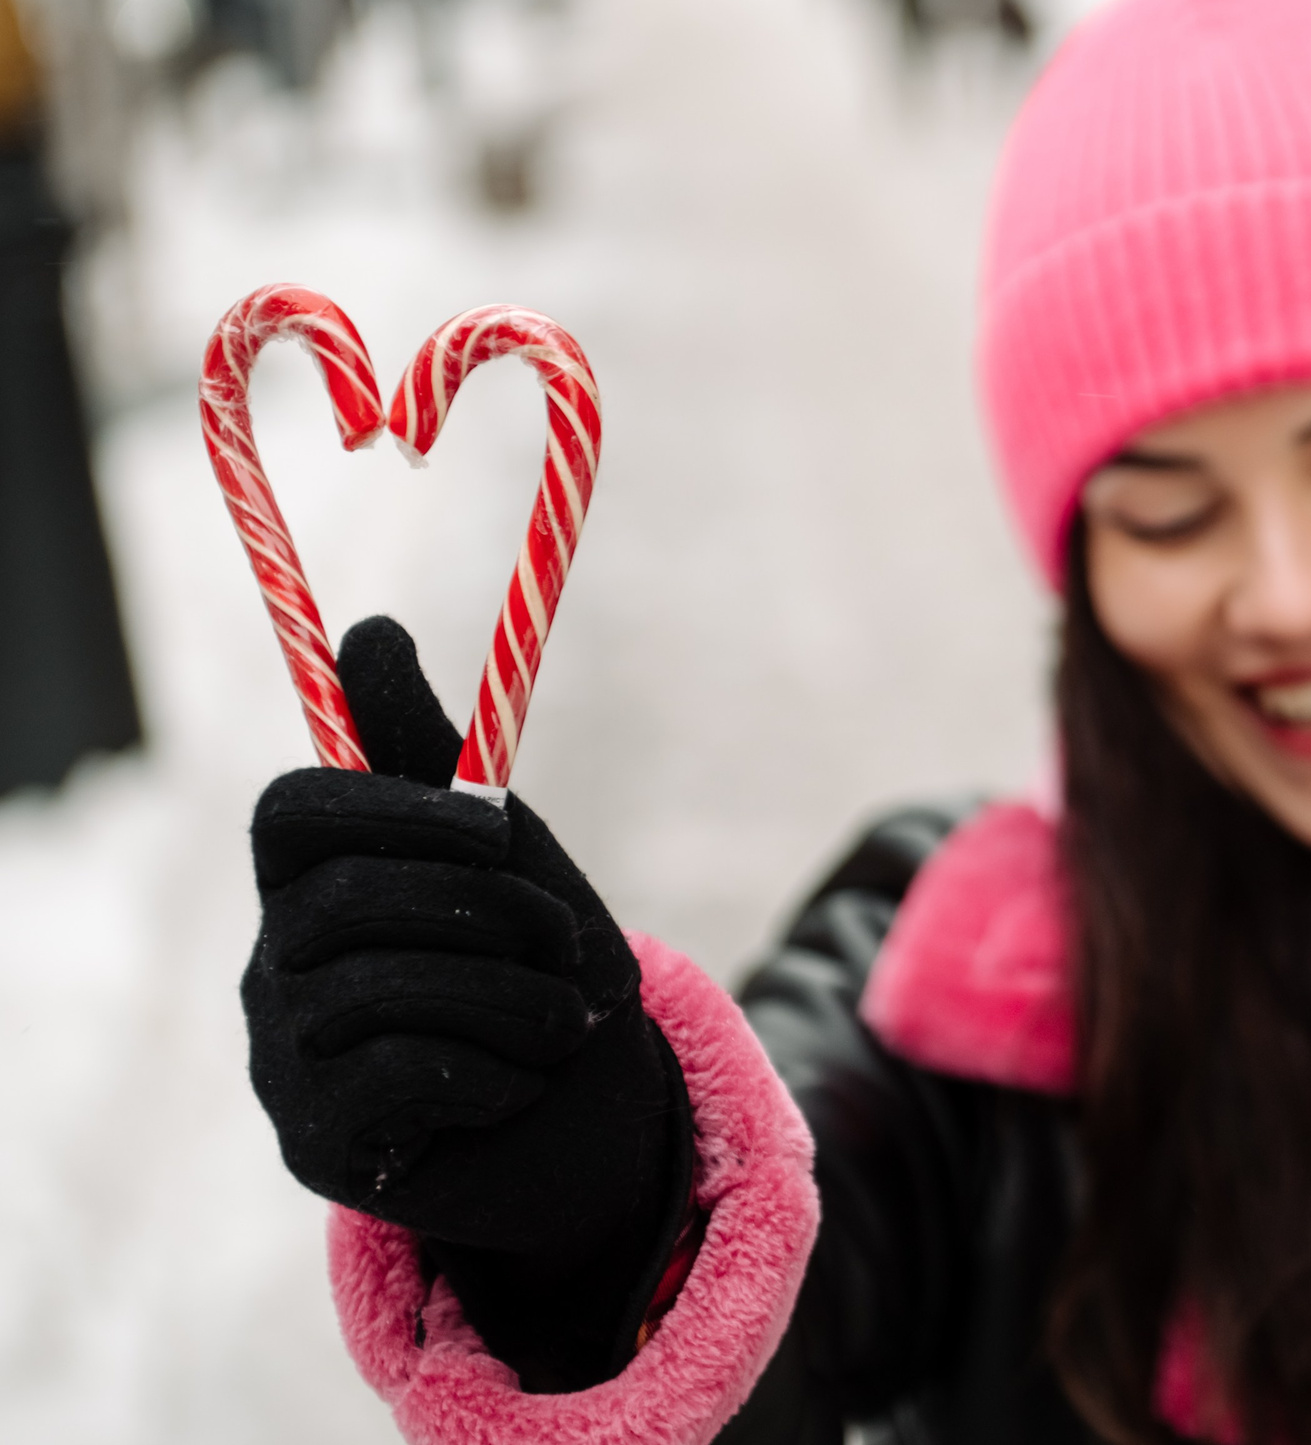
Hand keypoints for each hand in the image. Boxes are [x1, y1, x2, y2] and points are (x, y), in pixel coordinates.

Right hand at [241, 616, 688, 1388]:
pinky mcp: (318, 1140)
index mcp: (313, 880)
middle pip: (343, 900)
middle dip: (484, 910)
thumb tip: (368, 626)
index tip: (497, 824)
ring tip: (565, 1017)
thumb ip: (434, 750)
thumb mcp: (506, 853)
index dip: (391, 808)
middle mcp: (273, 963)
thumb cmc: (531, 968)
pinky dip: (493, 1069)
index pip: (290, 813)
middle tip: (562, 939)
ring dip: (508, 995)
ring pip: (379, 989)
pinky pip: (399, 1076)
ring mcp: (282, 1057)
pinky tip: (522, 1079)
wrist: (580, 1119)